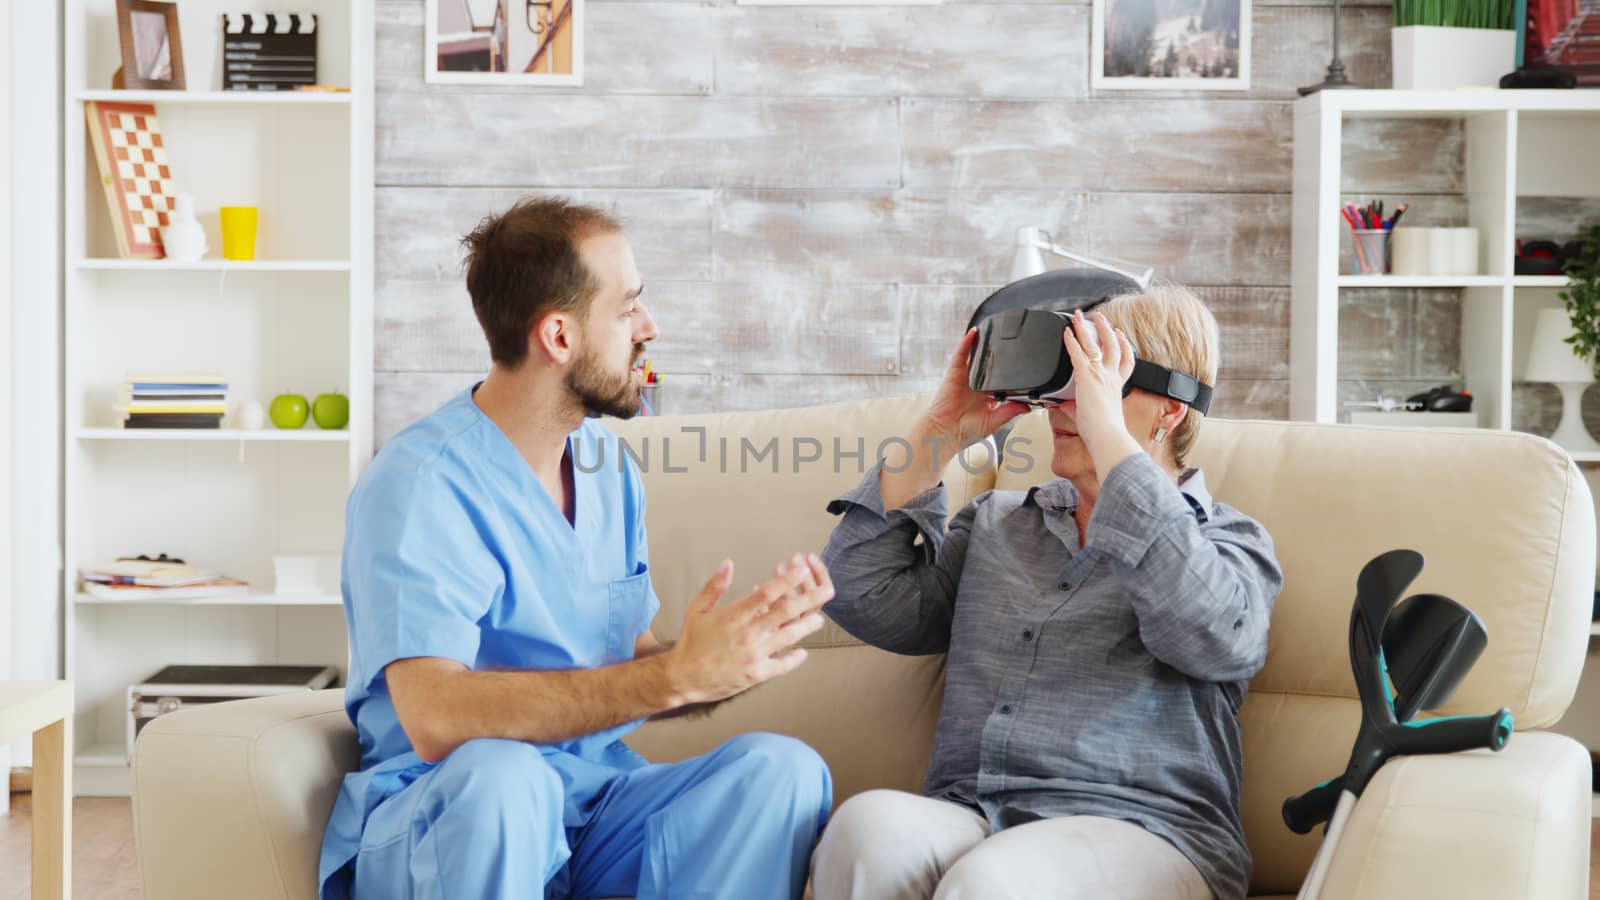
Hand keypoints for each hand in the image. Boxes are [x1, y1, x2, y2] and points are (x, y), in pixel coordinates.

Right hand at [666, 553, 833, 704]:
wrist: (684, 677)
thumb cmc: (691, 641)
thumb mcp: (697, 609)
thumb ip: (715, 585)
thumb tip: (728, 562)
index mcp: (734, 615)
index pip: (766, 593)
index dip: (787, 580)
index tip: (802, 570)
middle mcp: (748, 634)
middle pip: (785, 612)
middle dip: (809, 599)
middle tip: (828, 590)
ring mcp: (754, 655)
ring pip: (788, 638)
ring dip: (806, 627)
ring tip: (820, 619)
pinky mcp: (756, 674)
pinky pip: (781, 665)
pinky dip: (794, 659)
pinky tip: (803, 653)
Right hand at [917, 328, 1031, 453]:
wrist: (945, 432)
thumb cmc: (965, 430)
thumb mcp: (994, 422)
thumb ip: (1010, 412)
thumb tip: (1027, 406)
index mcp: (988, 395)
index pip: (1003, 378)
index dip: (1011, 370)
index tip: (1025, 361)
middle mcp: (978, 384)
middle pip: (991, 364)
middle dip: (999, 353)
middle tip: (1013, 341)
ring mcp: (966, 377)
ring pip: (977, 356)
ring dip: (984, 343)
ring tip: (996, 330)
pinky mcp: (955, 373)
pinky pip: (961, 354)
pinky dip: (967, 343)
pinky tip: (974, 333)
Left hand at [1061, 310, 1137, 458]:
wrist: (1106, 435)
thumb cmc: (1102, 431)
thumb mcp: (1092, 414)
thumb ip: (1075, 406)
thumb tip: (1061, 405)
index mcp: (1116, 386)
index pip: (1125, 361)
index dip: (1124, 345)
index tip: (1120, 336)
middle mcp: (1111, 377)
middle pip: (1113, 346)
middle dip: (1107, 330)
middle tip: (1101, 319)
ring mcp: (1100, 375)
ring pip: (1095, 345)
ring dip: (1087, 328)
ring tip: (1081, 316)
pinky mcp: (1087, 376)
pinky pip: (1078, 353)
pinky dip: (1072, 341)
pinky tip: (1066, 332)